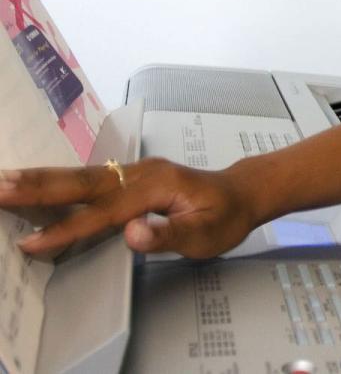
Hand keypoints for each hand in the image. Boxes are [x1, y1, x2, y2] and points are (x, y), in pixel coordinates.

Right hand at [0, 157, 260, 258]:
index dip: (66, 230)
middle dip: (37, 186)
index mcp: (156, 186)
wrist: (242, 193)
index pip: (103, 212)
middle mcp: (140, 173)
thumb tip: (133, 233)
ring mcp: (133, 172)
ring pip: (81, 176)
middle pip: (82, 181)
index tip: (31, 243)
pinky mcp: (129, 178)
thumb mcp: (206, 234)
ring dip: (40, 179)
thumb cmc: (225, 217)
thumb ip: (168, 235)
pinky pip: (88, 179)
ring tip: (2, 182)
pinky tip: (33, 185)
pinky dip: (57, 181)